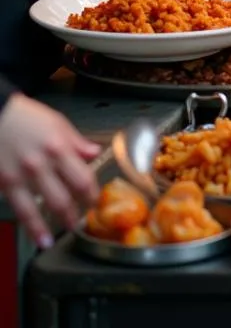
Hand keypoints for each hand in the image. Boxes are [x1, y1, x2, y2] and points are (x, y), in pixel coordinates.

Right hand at [0, 93, 99, 246]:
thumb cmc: (27, 118)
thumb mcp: (58, 123)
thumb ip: (77, 142)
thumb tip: (95, 153)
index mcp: (59, 147)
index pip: (83, 177)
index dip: (91, 193)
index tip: (95, 201)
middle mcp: (42, 164)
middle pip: (65, 196)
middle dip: (76, 212)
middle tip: (83, 220)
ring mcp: (22, 177)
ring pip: (42, 208)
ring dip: (54, 225)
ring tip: (63, 233)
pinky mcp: (5, 184)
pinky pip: (21, 209)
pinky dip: (31, 226)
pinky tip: (39, 237)